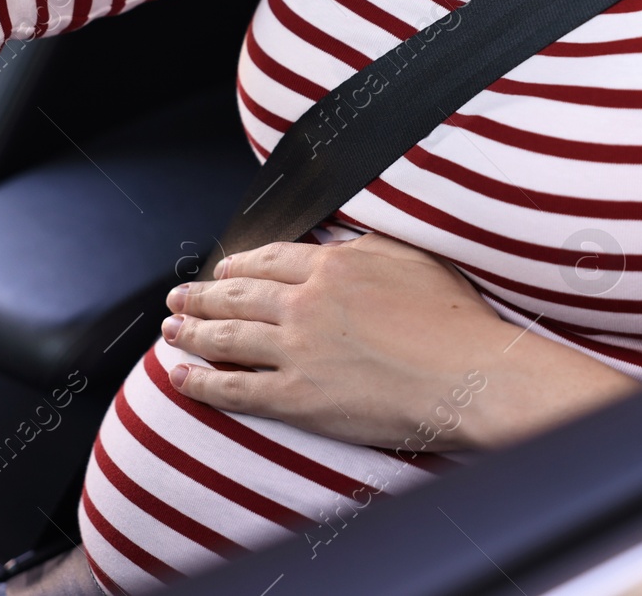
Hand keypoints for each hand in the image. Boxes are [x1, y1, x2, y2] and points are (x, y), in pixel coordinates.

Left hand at [160, 233, 640, 449]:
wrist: (469, 375)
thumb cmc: (455, 321)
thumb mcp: (410, 257)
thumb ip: (365, 249)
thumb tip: (341, 245)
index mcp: (332, 265)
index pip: (268, 260)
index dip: (237, 265)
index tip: (221, 269)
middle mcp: (305, 302)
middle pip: (237, 294)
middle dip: (202, 294)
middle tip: (180, 296)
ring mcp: (296, 350)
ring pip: (227, 336)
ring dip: (192, 331)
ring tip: (172, 328)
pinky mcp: (297, 397)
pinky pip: (234, 388)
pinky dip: (200, 382)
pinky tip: (180, 376)